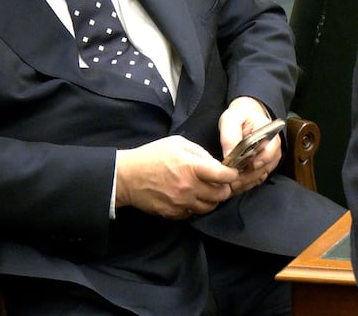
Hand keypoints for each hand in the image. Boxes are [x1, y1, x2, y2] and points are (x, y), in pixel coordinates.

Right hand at [115, 135, 238, 219]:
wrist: (127, 177)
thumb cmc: (151, 156)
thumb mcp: (177, 143)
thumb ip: (200, 153)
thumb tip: (216, 164)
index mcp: (191, 167)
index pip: (224, 176)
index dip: (231, 174)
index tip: (230, 172)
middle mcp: (189, 187)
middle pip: (221, 195)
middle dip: (223, 188)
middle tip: (217, 183)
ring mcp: (181, 203)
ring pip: (209, 207)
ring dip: (210, 200)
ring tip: (203, 191)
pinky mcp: (173, 214)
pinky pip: (193, 214)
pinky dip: (194, 207)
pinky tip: (188, 198)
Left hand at [219, 96, 281, 194]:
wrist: (245, 116)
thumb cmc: (240, 116)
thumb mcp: (231, 119)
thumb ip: (230, 135)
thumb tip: (229, 154)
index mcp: (270, 134)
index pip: (271, 150)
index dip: (261, 160)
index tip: (248, 165)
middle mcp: (273, 148)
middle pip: (265, 167)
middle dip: (248, 176)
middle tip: (232, 180)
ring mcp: (269, 159)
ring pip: (261, 175)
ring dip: (246, 182)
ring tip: (231, 184)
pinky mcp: (263, 166)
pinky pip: (257, 178)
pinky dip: (247, 183)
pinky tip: (235, 184)